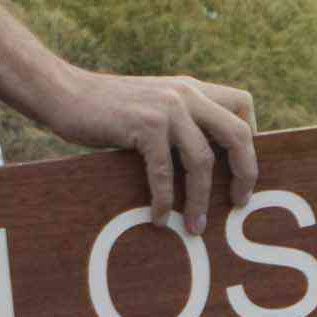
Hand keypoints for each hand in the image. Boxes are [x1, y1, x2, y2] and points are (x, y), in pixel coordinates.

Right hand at [54, 67, 261, 221]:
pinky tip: (160, 217)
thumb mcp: (154, 105)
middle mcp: (186, 94)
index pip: (242, 104)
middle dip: (245, 173)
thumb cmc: (107, 110)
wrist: (65, 93)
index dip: (251, 138)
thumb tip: (206, 165)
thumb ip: (181, 121)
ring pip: (202, 160)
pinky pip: (165, 171)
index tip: (240, 169)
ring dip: (201, 200)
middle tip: (238, 202)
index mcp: (192, 89)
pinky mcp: (144, 125)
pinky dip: (165, 200)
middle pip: (238, 134)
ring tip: (195, 227)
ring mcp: (166, 108)